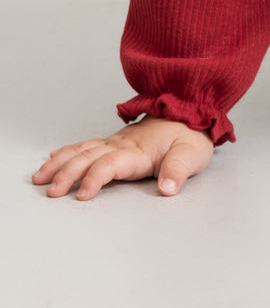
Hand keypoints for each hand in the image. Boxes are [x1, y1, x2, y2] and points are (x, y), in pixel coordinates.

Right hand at [32, 117, 214, 200]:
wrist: (193, 111)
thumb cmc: (192, 136)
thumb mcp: (192, 154)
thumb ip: (178, 170)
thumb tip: (167, 188)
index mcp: (138, 150)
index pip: (109, 164)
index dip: (95, 179)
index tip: (82, 196)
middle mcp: (122, 144)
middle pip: (88, 157)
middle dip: (66, 174)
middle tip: (50, 191)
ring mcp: (117, 141)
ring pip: (82, 150)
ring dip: (60, 163)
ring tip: (40, 177)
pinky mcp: (117, 141)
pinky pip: (87, 143)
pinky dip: (68, 150)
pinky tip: (54, 156)